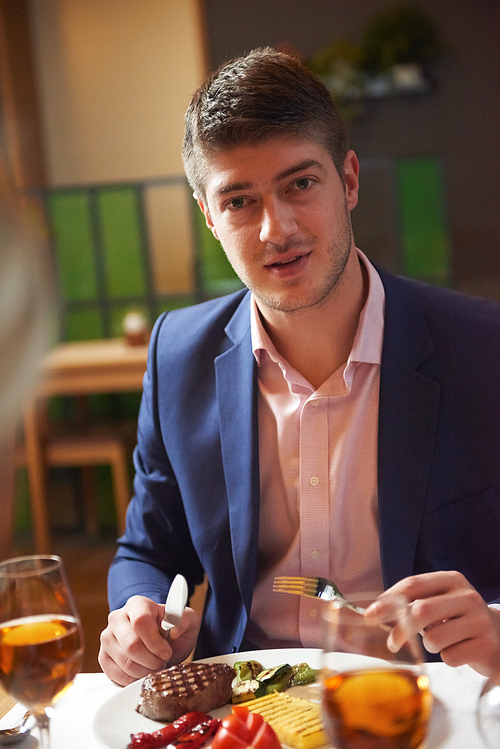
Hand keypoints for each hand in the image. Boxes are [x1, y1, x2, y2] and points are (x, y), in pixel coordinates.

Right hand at [98, 595, 200, 685]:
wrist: (160, 641)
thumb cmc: (172, 630)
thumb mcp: (187, 621)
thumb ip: (185, 619)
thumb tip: (174, 629)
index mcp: (137, 604)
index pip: (140, 621)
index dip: (155, 642)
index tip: (166, 652)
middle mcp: (118, 618)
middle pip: (131, 645)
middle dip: (151, 660)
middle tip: (162, 663)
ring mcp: (108, 638)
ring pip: (124, 662)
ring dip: (144, 671)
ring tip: (154, 667)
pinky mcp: (103, 657)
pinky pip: (115, 675)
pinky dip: (133, 680)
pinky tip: (143, 673)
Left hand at [368, 571, 499, 677]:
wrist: (499, 636)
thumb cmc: (459, 619)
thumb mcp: (440, 602)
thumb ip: (413, 603)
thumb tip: (375, 612)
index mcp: (452, 580)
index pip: (413, 585)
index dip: (388, 600)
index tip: (370, 614)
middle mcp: (467, 596)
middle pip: (421, 611)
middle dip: (400, 630)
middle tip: (391, 643)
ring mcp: (479, 620)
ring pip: (434, 638)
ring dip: (429, 646)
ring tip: (441, 642)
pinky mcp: (485, 645)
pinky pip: (450, 657)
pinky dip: (446, 658)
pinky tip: (458, 651)